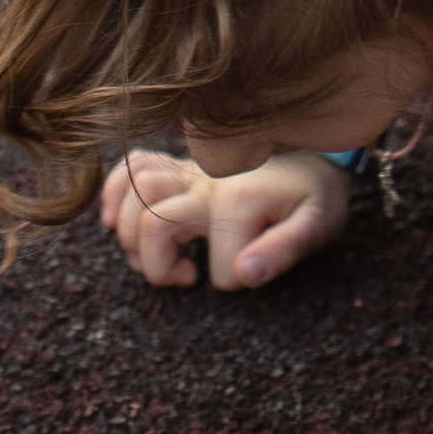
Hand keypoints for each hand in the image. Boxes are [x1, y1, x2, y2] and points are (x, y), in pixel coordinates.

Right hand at [99, 147, 349, 291]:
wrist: (317, 150)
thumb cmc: (317, 195)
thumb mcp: (317, 224)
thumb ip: (284, 249)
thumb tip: (245, 273)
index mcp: (240, 202)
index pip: (220, 271)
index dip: (235, 283)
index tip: (248, 273)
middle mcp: (209, 183)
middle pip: (151, 225)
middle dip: (158, 267)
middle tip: (187, 276)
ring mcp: (192, 172)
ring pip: (136, 194)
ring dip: (132, 234)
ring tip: (161, 255)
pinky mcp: (183, 168)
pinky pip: (135, 166)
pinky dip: (116, 190)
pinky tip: (115, 218)